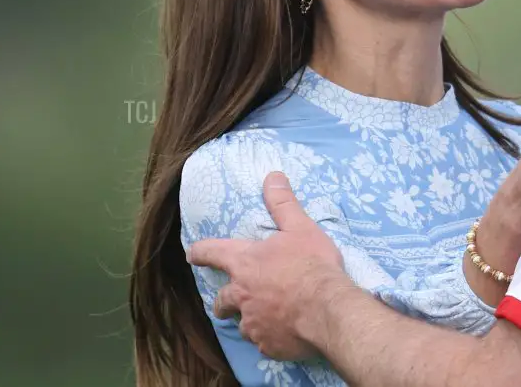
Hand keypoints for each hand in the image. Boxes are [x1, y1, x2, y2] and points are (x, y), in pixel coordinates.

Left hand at [188, 172, 348, 360]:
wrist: (327, 309)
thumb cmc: (312, 265)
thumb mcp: (300, 228)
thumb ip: (283, 204)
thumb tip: (272, 176)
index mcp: (245, 263)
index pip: (211, 253)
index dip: (200, 252)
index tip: (193, 254)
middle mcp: (241, 294)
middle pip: (220, 300)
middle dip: (223, 301)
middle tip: (232, 301)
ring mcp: (252, 322)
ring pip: (241, 322)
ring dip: (249, 318)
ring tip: (266, 316)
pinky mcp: (266, 343)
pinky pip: (262, 340)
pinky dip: (269, 335)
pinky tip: (284, 331)